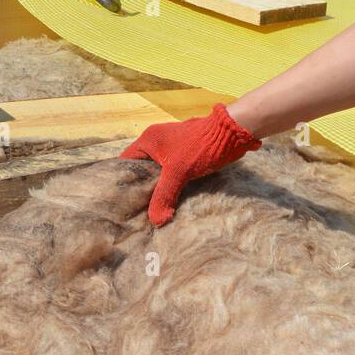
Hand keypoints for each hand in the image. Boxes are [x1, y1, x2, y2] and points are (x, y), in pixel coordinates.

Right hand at [119, 103, 260, 224]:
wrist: (232, 133)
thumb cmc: (201, 146)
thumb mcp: (179, 172)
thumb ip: (164, 195)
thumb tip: (155, 221)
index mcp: (148, 140)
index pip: (125, 162)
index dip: (122, 181)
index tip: (122, 200)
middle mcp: (156, 142)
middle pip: (141, 169)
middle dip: (141, 189)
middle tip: (138, 211)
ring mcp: (172, 149)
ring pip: (158, 173)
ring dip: (158, 189)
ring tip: (154, 210)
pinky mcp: (185, 156)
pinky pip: (172, 174)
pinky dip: (171, 186)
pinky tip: (172, 202)